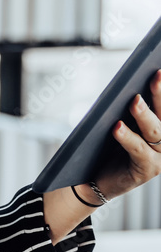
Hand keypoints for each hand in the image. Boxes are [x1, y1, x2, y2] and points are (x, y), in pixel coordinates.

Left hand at [89, 68, 160, 202]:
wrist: (97, 178)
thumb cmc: (109, 144)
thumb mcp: (121, 121)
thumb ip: (130, 105)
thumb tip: (129, 81)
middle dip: (160, 92)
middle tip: (156, 74)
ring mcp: (160, 156)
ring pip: (154, 131)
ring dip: (144, 114)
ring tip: (134, 100)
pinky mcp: (147, 170)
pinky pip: (138, 150)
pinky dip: (127, 137)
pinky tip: (117, 127)